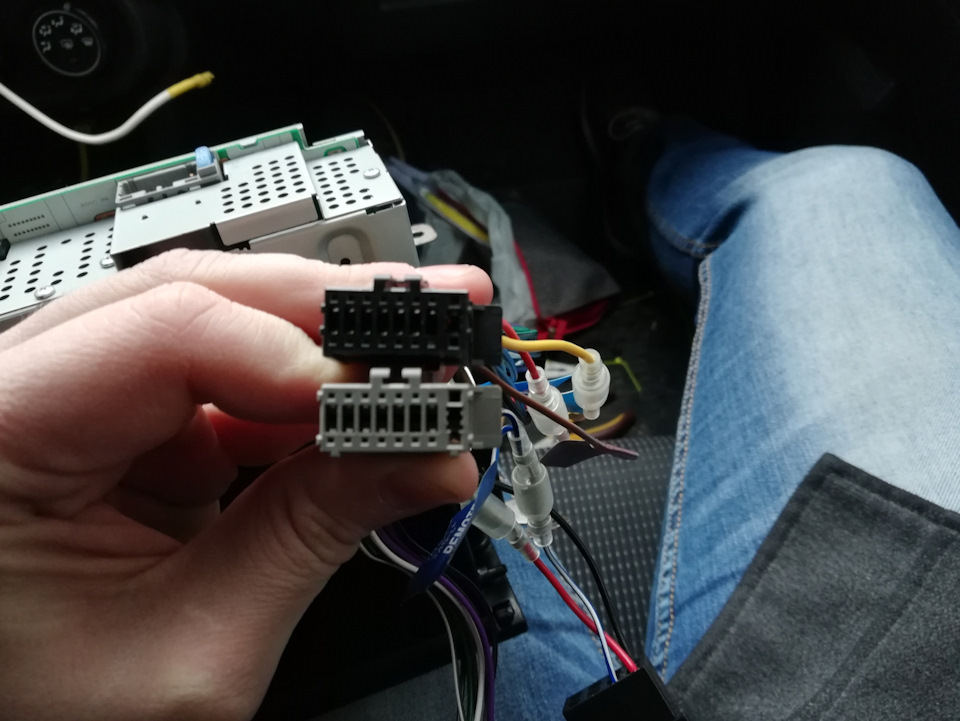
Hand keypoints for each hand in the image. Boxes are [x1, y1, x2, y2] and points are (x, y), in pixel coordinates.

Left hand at [0, 249, 492, 720]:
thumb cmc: (52, 718)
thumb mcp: (196, 649)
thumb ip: (311, 536)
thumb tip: (423, 455)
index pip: (162, 333)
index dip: (290, 352)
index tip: (386, 393)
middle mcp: (25, 397)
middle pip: (192, 300)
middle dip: (330, 313)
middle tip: (437, 311)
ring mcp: (79, 405)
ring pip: (219, 322)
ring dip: (327, 345)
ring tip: (415, 356)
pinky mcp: (129, 425)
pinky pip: (229, 378)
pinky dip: (306, 394)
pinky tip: (364, 405)